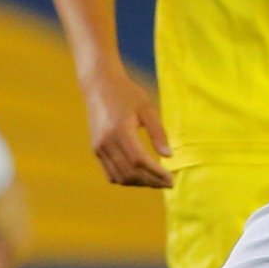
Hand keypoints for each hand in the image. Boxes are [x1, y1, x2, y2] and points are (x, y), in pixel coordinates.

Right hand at [81, 57, 172, 189]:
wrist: (99, 84)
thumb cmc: (126, 93)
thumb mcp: (147, 108)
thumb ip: (158, 132)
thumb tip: (169, 156)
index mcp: (120, 130)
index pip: (139, 161)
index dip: (156, 173)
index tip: (172, 179)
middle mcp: (106, 142)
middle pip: (130, 173)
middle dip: (151, 182)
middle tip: (169, 183)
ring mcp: (98, 148)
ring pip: (120, 177)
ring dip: (139, 183)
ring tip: (157, 181)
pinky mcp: (96, 150)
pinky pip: (111, 173)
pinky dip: (126, 179)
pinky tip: (141, 176)